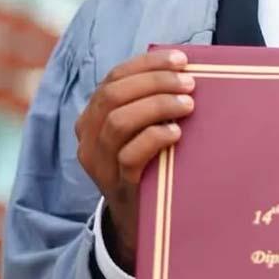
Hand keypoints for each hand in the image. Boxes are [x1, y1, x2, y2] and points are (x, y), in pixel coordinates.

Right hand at [75, 48, 194, 271]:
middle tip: (190, 83)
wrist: (140, 219)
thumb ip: (150, 102)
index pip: (114, 77)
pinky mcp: (115, 184)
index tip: (181, 59)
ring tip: (188, 105)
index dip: (147, 64)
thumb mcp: (141, 129)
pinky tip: (177, 134)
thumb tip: (187, 68)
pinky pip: (129, 155)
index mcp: (93, 115)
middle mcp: (88, 135)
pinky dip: (154, 138)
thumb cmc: (150, 162)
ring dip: (157, 105)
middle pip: (114, 95)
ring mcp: (98, 162)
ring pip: (118, 121)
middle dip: (155, 82)